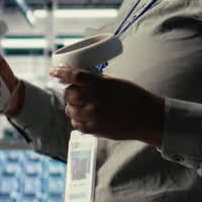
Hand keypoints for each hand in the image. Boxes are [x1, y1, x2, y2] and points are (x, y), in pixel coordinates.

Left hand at [48, 66, 165, 146]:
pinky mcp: (96, 130)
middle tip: (74, 91)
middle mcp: (95, 101)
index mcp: (100, 86)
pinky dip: (77, 120)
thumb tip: (81, 77)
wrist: (148, 118)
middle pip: (69, 94)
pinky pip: (77, 124)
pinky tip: (82, 116)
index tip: (52, 71)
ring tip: (79, 105)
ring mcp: (94, 116)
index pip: (74, 76)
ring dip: (72, 106)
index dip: (60, 72)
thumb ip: (98, 81)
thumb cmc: (134, 97)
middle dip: (69, 92)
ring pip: (70, 110)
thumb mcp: (116, 83)